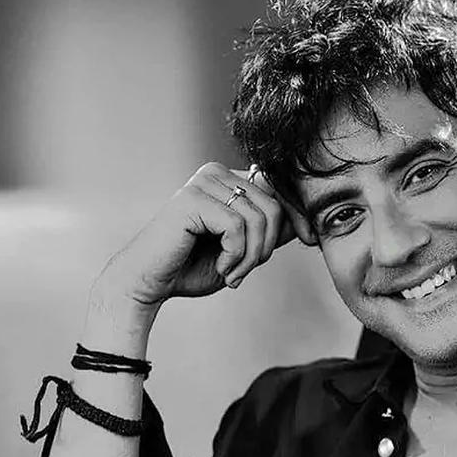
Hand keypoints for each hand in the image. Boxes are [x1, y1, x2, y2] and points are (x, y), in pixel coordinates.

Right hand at [93, 162, 315, 316]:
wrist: (148, 283)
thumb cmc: (190, 266)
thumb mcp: (242, 248)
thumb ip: (268, 231)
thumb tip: (305, 219)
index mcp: (228, 179)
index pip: (278, 189)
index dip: (298, 215)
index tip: (308, 239)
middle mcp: (216, 173)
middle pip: (274, 204)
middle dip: (267, 246)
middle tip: (244, 271)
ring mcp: (203, 182)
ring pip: (259, 217)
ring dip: (251, 256)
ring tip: (231, 273)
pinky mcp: (193, 199)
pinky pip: (237, 227)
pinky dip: (235, 255)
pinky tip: (220, 267)